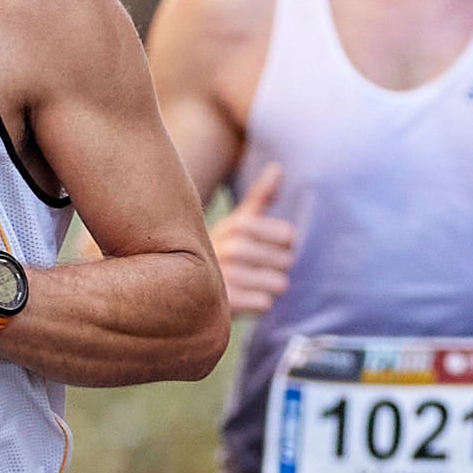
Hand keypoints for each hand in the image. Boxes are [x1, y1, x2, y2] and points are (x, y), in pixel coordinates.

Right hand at [212, 163, 293, 317]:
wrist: (184, 285)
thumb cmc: (223, 250)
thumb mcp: (239, 221)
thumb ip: (260, 197)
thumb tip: (278, 168)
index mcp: (237, 224)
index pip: (288, 236)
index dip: (285, 244)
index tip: (268, 246)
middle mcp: (230, 247)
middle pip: (286, 261)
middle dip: (278, 268)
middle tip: (258, 268)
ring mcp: (227, 276)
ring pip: (278, 284)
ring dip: (270, 287)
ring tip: (251, 283)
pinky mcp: (226, 303)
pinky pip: (265, 304)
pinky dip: (259, 304)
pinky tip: (243, 298)